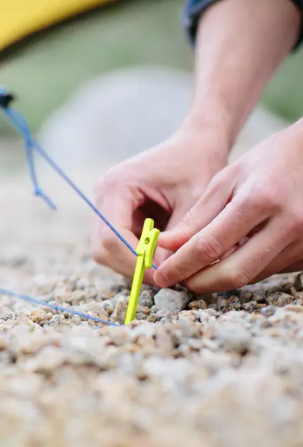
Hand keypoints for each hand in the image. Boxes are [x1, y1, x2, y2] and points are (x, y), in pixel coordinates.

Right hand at [91, 126, 227, 282]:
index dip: (134, 261)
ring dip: (133, 264)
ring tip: (166, 266)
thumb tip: (166, 274)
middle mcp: (103, 196)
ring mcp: (106, 206)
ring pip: (107, 252)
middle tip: (165, 277)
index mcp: (117, 185)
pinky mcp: (114, 215)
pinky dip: (136, 257)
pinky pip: (117, 247)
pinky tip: (161, 256)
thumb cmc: (197, 165)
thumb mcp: (195, 201)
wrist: (195, 145)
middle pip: (103, 248)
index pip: (112, 236)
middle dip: (132, 267)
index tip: (164, 275)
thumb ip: (178, 238)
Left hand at [155, 121, 302, 292]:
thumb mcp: (227, 180)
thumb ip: (197, 216)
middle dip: (199, 282)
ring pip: (251, 276)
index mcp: (260, 200)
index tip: (161, 276)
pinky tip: (228, 259)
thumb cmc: (268, 161)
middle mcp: (288, 224)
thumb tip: (167, 245)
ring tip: (196, 268)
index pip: (210, 245)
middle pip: (234, 273)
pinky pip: (267, 271)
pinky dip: (242, 269)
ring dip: (219, 278)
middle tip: (177, 280)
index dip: (181, 265)